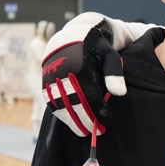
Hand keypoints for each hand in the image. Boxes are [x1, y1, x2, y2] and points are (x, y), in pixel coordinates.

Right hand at [41, 12, 125, 136]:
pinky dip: (58, 113)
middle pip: (73, 103)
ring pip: (59, 104)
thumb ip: (114, 73)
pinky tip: (69, 121)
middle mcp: (63, 71)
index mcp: (80, 66)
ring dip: (70, 121)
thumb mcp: (110, 55)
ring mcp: (51, 76)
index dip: (98, 111)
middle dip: (85, 121)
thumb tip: (119, 94)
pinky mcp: (45, 79)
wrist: (74, 33)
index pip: (90, 96)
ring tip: (82, 131)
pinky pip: (50, 100)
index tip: (106, 121)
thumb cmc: (97, 47)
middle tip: (95, 132)